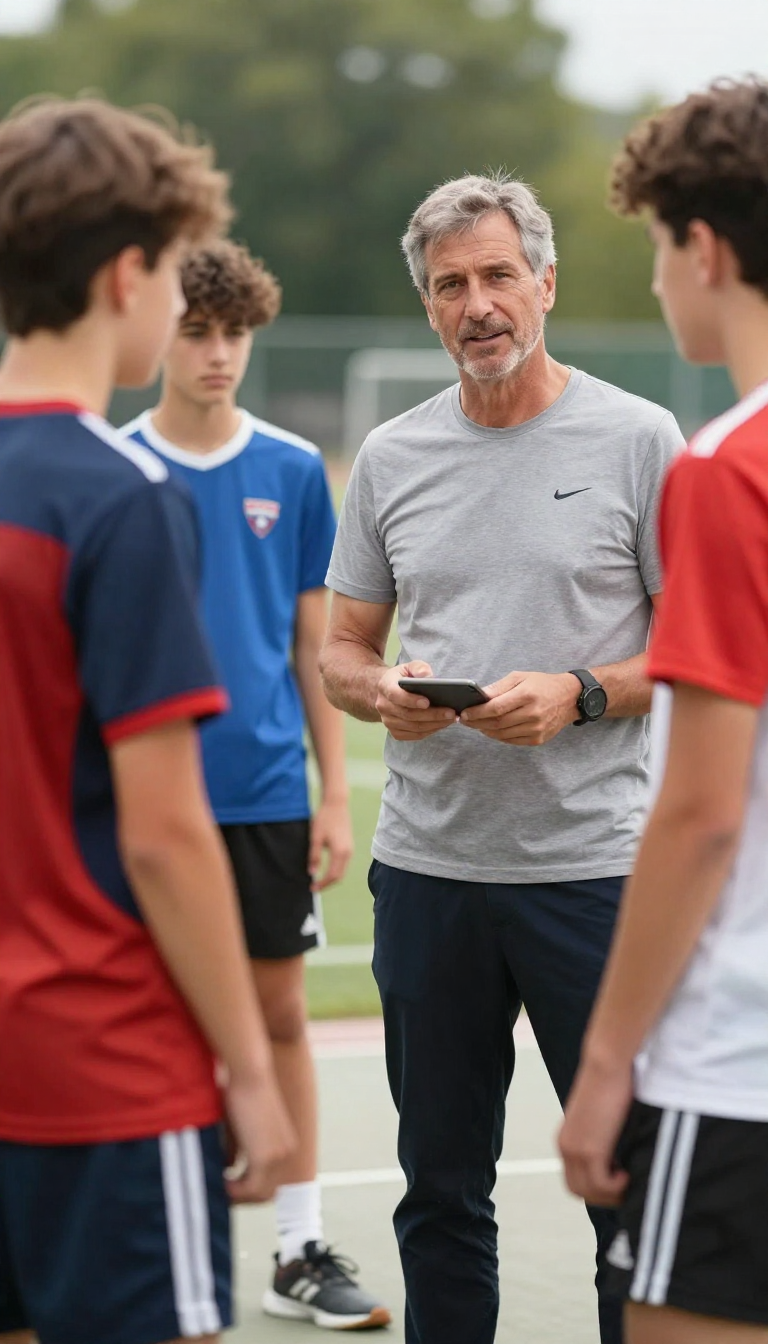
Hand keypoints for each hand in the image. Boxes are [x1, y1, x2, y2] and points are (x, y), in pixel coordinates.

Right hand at [223, 1069, 295, 1203]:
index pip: (271, 1179)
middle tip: (222, 1191)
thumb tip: (228, 1168)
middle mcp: (286, 1151)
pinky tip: (220, 1182)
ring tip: (218, 1188)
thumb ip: (238, 1149)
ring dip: (237, 1195)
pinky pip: (251, 1187)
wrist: (249, 1071)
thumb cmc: (240, 1090)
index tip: (229, 1186)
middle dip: (243, 1196)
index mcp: (284, 1143)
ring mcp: (278, 1155)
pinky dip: (235, 1191)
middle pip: (268, 1192)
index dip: (249, 1187)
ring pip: (259, 1193)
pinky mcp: (265, 1156)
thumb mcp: (241, 1126)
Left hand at [309, 798, 352, 889]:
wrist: (336, 803)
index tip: (312, 888)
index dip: (322, 884)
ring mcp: (350, 849)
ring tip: (319, 880)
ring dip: (332, 877)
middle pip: (339, 876)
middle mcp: (348, 852)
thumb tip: (312, 873)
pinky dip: (336, 870)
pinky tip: (326, 869)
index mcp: (340, 852)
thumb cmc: (324, 819)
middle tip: (315, 887)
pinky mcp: (349, 845)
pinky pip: (344, 863)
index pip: (332, 875)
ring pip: (342, 870)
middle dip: (327, 883)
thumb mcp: (315, 838)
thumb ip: (315, 857)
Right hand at [376, 661, 457, 740]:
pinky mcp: (395, 732)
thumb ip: (418, 668)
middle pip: (408, 714)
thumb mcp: (409, 667)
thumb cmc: (402, 678)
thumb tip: (428, 677)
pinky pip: (415, 735)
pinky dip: (430, 731)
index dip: (411, 700)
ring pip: (413, 727)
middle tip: (450, 712)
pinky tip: (442, 724)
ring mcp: (388, 721)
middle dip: (432, 715)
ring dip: (434, 724)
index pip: (396, 695)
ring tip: (451, 718)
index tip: (427, 702)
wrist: (388, 693)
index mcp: (385, 686)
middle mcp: (384, 706)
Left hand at [460, 670, 580, 744]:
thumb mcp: (520, 677)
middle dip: (477, 723)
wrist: (570, 698)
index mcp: (527, 695)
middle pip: (497, 723)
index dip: (477, 712)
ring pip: (503, 734)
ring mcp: (536, 729)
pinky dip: (498, 736)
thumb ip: (499, 687)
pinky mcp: (538, 739)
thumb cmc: (543, 684)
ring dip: (486, 731)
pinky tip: (491, 730)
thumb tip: (479, 696)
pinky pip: (512, 741)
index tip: (464, 713)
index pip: (496, 708)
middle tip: (465, 721)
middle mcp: (533, 714)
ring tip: (476, 725)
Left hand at [557, 1057, 632, 1206]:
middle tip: (628, 1186)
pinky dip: (616, 1187)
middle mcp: (566, 1147)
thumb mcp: (603, 1117)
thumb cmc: (612, 1083)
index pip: (575, 1179)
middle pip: (579, 1190)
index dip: (598, 1187)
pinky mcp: (588, 1149)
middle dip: (605, 1196)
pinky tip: (628, 1172)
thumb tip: (622, 1156)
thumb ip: (605, 1137)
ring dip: (612, 1194)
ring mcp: (575, 1150)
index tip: (620, 1181)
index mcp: (568, 1139)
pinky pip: (601, 1185)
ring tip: (631, 1179)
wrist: (607, 1064)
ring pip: (589, 1192)